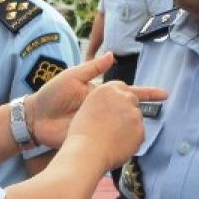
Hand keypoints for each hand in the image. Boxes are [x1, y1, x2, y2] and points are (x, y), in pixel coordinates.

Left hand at [28, 53, 165, 150]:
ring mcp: (98, 123)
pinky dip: (120, 140)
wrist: (34, 118)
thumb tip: (112, 55)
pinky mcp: (92, 136)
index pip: (127, 92)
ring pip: (121, 125)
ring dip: (134, 126)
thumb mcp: (72, 77)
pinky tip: (132, 142)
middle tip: (163, 112)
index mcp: (99, 93)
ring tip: (149, 127)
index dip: (146, 93)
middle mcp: (102, 109)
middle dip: (144, 111)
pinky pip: (110, 138)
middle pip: (128, 110)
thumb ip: (92, 68)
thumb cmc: (51, 94)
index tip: (163, 94)